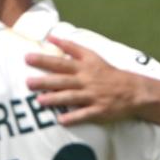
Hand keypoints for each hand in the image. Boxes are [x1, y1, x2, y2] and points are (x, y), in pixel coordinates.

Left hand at [25, 36, 144, 124]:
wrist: (132, 89)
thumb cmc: (107, 72)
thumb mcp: (92, 55)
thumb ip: (71, 47)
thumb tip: (51, 38)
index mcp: (85, 66)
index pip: (62, 61)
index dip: (45, 59)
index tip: (28, 57)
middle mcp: (87, 80)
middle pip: (63, 79)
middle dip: (45, 80)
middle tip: (28, 82)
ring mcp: (93, 96)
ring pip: (71, 97)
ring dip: (55, 99)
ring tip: (39, 101)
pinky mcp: (99, 110)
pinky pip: (85, 114)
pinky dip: (73, 118)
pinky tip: (60, 120)